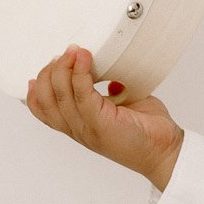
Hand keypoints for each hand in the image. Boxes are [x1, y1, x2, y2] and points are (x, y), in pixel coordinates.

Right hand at [25, 47, 184, 188]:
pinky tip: (85, 58)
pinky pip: (82, 96)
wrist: (166, 152)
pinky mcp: (102, 125)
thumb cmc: (147, 129)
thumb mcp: (121, 103)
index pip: (43, 109)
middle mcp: (78, 129)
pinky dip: (81, 73)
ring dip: (64, 68)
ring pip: (60, 96)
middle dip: (49, 72)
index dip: (37, 87)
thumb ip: (109, 89)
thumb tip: (106, 67)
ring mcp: (87, 128)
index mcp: (78, 125)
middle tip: (66, 53)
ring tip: (74, 51)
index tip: (49, 64)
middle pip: (46, 100)